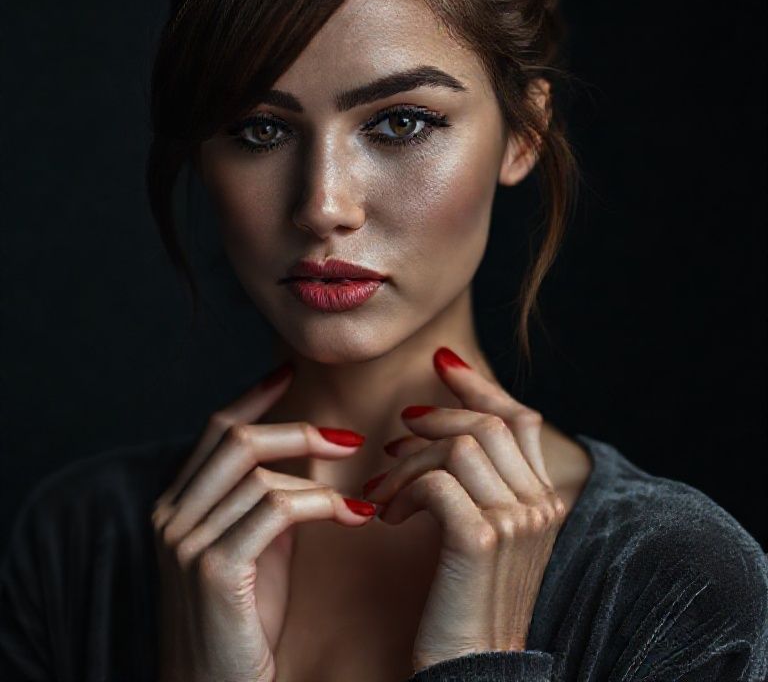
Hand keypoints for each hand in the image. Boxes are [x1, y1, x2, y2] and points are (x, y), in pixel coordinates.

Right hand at [151, 362, 376, 681]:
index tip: (289, 371)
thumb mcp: (258, 546)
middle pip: (236, 438)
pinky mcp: (215, 569)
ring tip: (361, 493)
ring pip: (259, 473)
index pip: (216, 430)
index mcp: (179, 504)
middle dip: (297, 429)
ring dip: (320, 475)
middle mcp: (173, 515)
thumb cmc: (246, 621)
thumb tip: (312, 449)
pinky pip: (276, 510)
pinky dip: (322, 505)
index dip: (254, 395)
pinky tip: (353, 516)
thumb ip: (270, 497)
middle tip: (349, 438)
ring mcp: (187, 542)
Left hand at [361, 346, 566, 672]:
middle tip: (399, 431)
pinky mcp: (480, 537)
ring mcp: (515, 520)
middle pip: (489, 423)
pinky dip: (402, 491)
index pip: (519, 419)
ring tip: (384, 491)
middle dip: (437, 415)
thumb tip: (439, 429)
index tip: (442, 361)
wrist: (470, 671)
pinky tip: (386, 516)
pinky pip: (435, 481)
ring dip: (408, 462)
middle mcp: (540, 504)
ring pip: (458, 446)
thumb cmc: (465, 601)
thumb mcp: (479, 533)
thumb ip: (477, 482)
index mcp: (544, 499)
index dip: (479, 385)